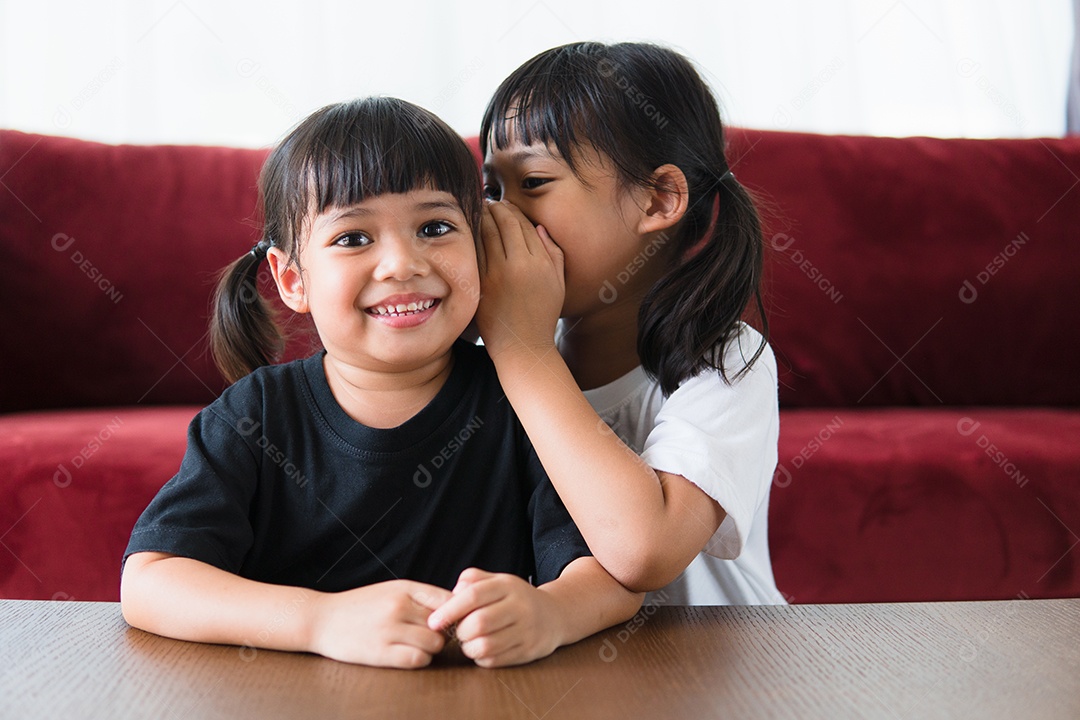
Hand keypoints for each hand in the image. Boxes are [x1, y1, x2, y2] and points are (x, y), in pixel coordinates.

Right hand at [307, 580, 452, 667]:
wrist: (321, 619)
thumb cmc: (360, 606)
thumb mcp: (391, 590)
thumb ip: (420, 597)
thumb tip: (455, 606)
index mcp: (404, 588)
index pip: (448, 599)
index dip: (456, 613)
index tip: (451, 622)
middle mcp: (398, 606)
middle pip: (443, 624)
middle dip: (442, 633)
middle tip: (431, 636)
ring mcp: (389, 630)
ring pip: (433, 644)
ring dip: (431, 648)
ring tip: (418, 646)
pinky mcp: (380, 652)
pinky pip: (417, 659)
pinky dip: (419, 660)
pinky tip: (409, 655)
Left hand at [426, 568, 561, 667]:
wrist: (555, 615)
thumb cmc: (516, 598)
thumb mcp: (498, 581)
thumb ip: (474, 579)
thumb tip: (453, 592)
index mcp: (508, 585)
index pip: (474, 595)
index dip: (450, 609)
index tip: (433, 621)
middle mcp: (520, 606)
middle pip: (479, 623)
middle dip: (461, 632)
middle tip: (458, 632)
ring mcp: (527, 630)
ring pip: (486, 645)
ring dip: (469, 648)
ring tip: (469, 642)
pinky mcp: (529, 651)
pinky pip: (495, 661)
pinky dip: (481, 658)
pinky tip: (482, 651)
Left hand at [476, 200, 564, 357]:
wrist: (523, 346)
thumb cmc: (542, 316)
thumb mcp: (559, 284)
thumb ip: (554, 253)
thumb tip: (538, 227)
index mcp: (540, 263)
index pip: (523, 224)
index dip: (511, 210)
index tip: (504, 206)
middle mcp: (519, 265)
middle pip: (503, 223)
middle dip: (494, 208)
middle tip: (487, 202)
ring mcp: (497, 274)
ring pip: (485, 233)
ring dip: (480, 218)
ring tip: (477, 210)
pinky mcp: (481, 285)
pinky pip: (474, 252)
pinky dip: (471, 238)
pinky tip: (469, 233)